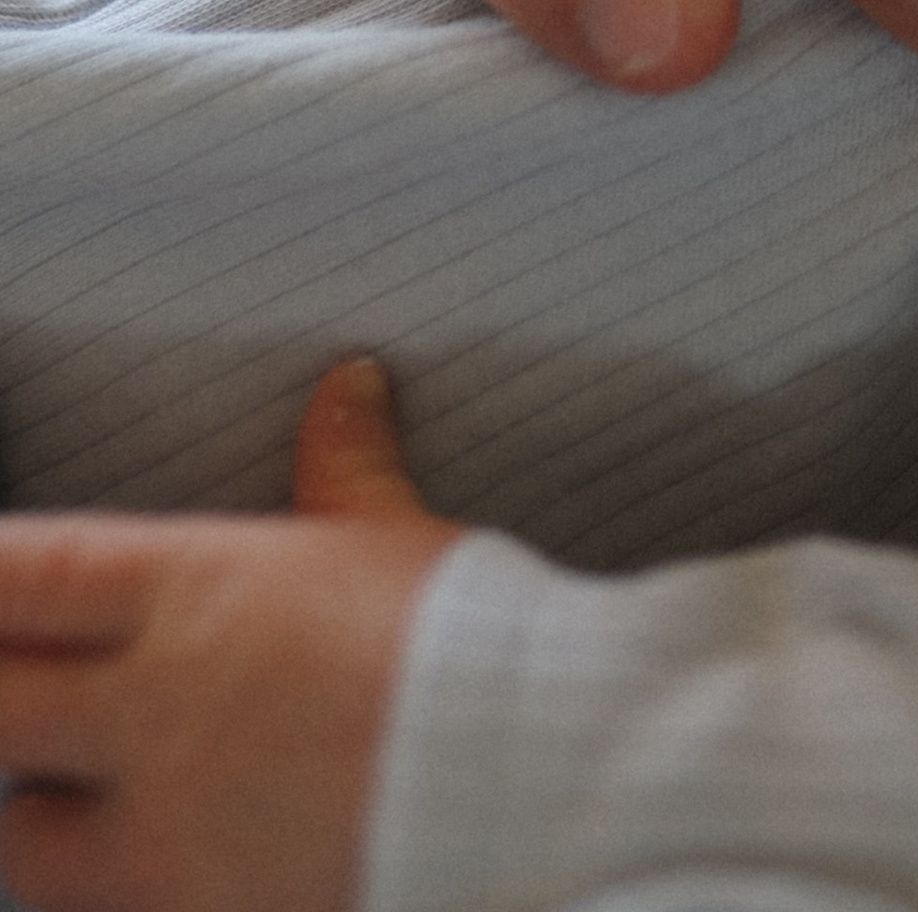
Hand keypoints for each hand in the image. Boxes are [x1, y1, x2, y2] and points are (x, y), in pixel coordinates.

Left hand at [0, 363, 459, 911]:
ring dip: (41, 806)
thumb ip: (346, 467)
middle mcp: (153, 710)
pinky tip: (157, 859)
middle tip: (25, 684)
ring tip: (86, 787)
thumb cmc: (470, 642)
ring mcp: (163, 833)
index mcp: (197, 593)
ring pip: (24, 835)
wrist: (536, 779)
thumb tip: (347, 384)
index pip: (23, 576)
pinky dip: (115, 885)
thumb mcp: (398, 536)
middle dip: (0, 690)